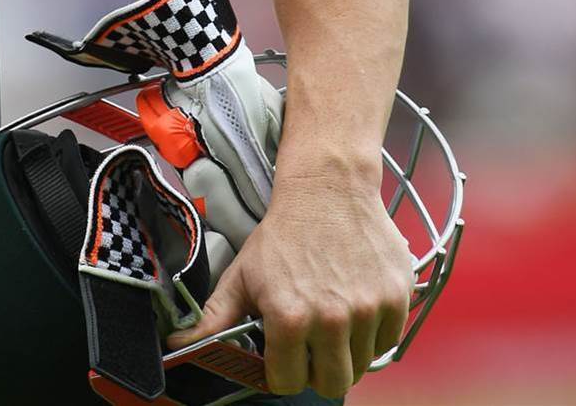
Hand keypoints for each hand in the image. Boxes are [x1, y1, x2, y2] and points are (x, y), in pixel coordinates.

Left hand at [167, 165, 412, 398]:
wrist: (327, 191)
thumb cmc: (281, 236)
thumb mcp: (241, 275)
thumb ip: (215, 319)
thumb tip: (178, 345)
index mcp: (290, 318)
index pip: (288, 382)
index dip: (281, 372)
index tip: (281, 357)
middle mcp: (333, 320)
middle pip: (332, 384)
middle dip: (316, 371)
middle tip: (309, 346)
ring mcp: (369, 310)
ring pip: (361, 366)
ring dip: (345, 352)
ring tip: (330, 321)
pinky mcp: (397, 299)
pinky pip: (387, 342)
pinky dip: (372, 334)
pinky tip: (354, 307)